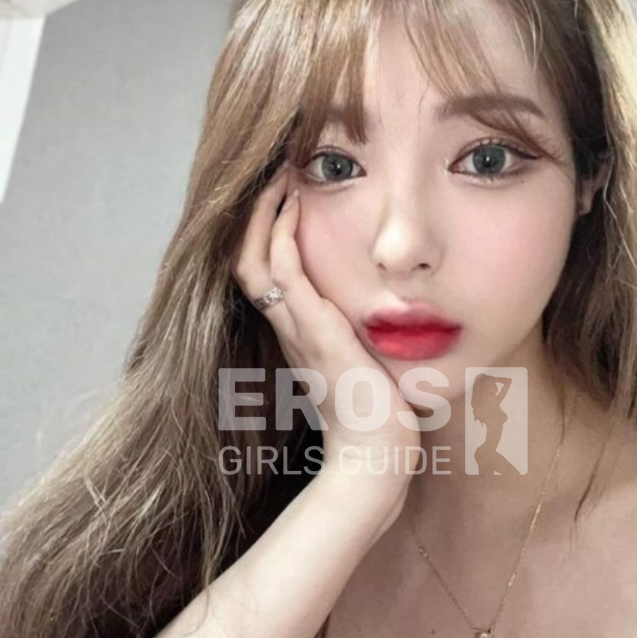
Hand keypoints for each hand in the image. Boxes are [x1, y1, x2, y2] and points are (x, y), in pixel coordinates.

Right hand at [232, 164, 421, 490]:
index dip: (268, 237)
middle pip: (248, 262)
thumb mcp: (368, 375)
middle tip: (274, 176)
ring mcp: (297, 332)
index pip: (269, 278)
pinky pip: (283, 272)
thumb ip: (365, 348)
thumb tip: (388, 324)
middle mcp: (289, 332)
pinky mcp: (313, 332)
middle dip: (256, 217)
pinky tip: (294, 203)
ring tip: (278, 175)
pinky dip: (281, 234)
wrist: (375, 462)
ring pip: (254, 260)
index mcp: (300, 340)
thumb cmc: (379, 425)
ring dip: (262, 214)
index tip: (288, 201)